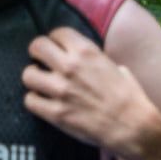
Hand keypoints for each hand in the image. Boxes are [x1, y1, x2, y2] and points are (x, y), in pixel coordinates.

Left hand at [22, 27, 160, 159]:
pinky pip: (30, 101)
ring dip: (33, 79)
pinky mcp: (56, 113)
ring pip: (28, 74)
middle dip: (37, 54)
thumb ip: (93, 59)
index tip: (57, 49)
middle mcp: (70, 67)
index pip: (56, 33)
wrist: (132, 126)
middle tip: (41, 63)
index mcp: (86, 51)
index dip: (55, 41)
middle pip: (36, 47)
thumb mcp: (114, 66)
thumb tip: (82, 59)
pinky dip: (34, 101)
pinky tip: (43, 103)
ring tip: (41, 84)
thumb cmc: (128, 96)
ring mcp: (61, 90)